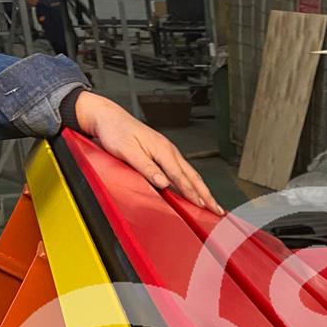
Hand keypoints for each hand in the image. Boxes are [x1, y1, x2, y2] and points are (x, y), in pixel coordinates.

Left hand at [72, 90, 221, 213]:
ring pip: (191, 174)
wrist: (108, 116)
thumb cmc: (115, 132)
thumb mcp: (127, 151)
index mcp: (162, 149)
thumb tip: (163, 182)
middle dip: (206, 194)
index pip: (180, 176)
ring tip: (213, 203)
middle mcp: (169, 150)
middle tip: (217, 209)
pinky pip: (183, 171)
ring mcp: (168, 151)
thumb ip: (146, 167)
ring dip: (203, 190)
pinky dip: (193, 183)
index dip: (192, 192)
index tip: (202, 205)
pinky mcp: (164, 153)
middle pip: (192, 176)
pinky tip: (196, 190)